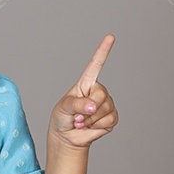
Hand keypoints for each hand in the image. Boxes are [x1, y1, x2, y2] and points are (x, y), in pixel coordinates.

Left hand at [49, 34, 117, 148]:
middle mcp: (97, 91)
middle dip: (89, 108)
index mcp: (85, 83)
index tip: (110, 37)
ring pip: (106, 108)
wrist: (67, 136)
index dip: (103, 51)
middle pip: (101, 94)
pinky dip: (98, 125)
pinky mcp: (111, 117)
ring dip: (91, 119)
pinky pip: (110, 119)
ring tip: (82, 121)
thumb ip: (77, 104)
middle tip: (77, 116)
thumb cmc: (62, 118)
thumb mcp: (64, 108)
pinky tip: (91, 126)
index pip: (96, 64)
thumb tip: (93, 106)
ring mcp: (106, 103)